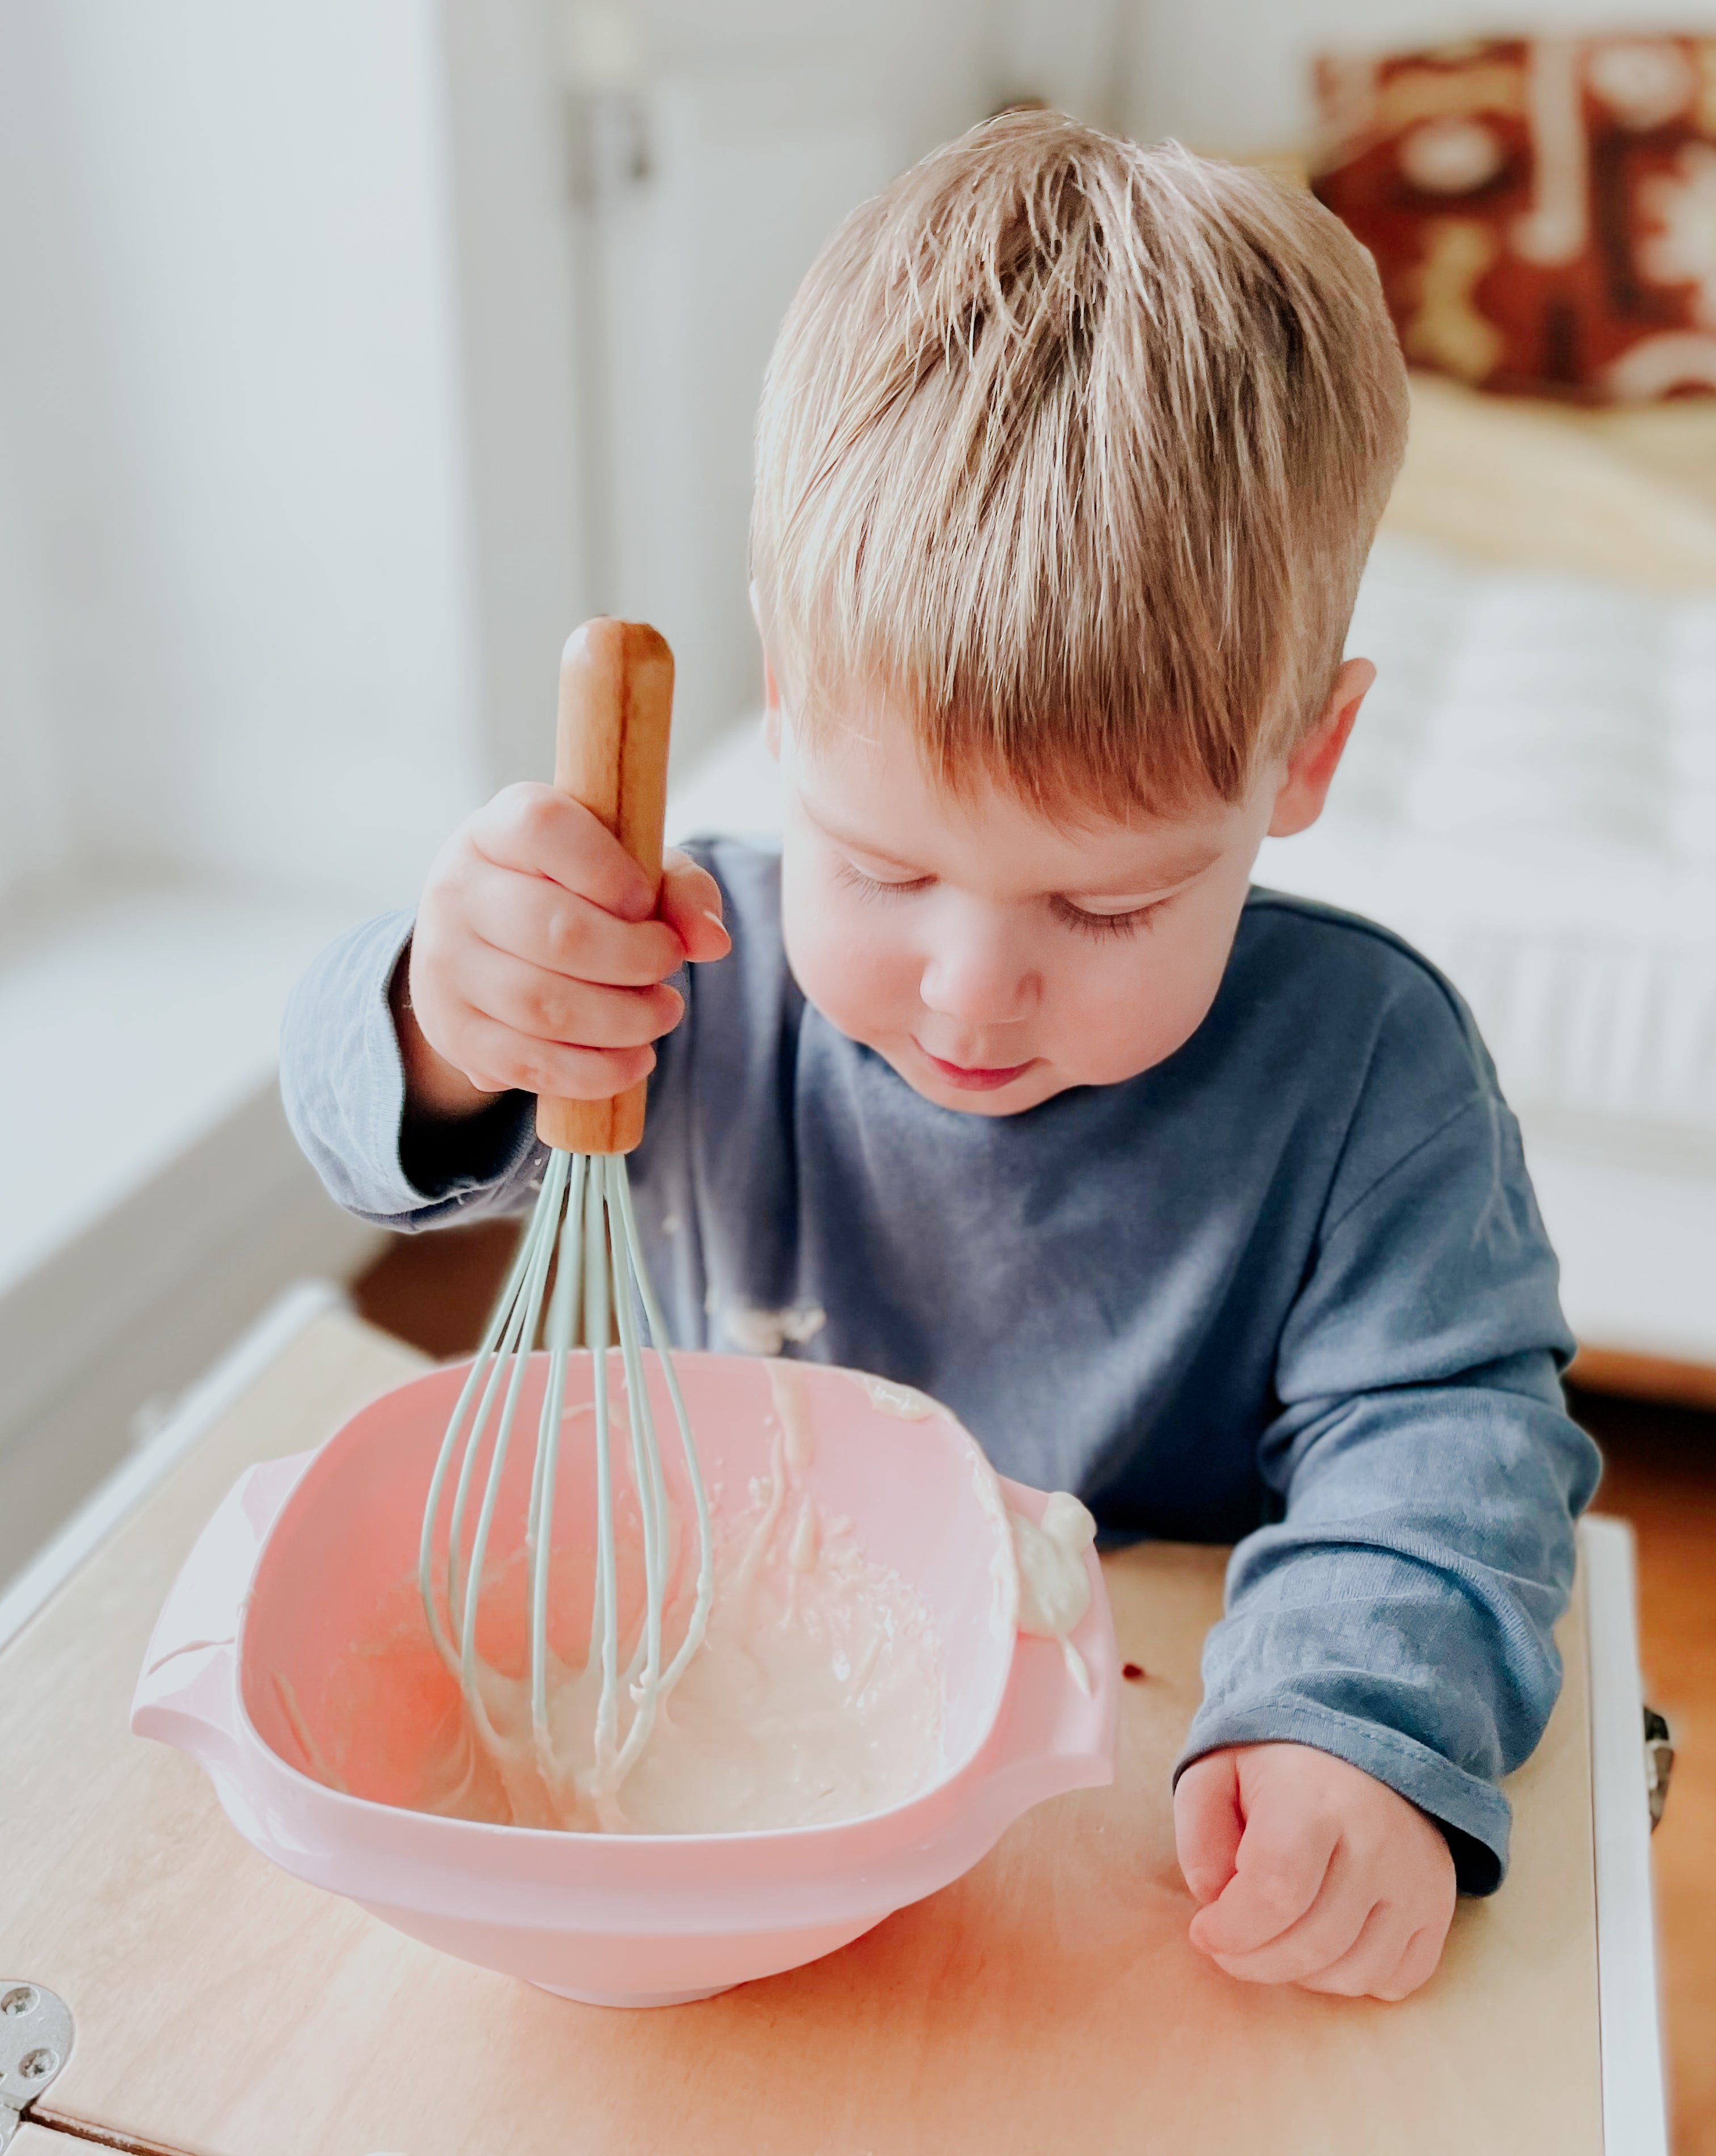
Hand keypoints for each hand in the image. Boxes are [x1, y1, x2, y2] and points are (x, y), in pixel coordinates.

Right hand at [395, 783, 730, 1117]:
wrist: (488, 947)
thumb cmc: (574, 895)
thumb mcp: (630, 871)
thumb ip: (680, 889)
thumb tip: (710, 941)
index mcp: (498, 829)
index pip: (543, 828)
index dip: (610, 871)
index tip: (645, 901)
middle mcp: (457, 890)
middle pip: (555, 932)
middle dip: (636, 959)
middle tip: (669, 967)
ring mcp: (446, 965)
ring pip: (543, 1006)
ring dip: (624, 1021)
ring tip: (662, 1013)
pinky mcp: (453, 1033)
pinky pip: (529, 1065)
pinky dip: (596, 1072)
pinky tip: (634, 1059)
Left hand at [1174, 1742, 1454, 2000]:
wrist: (1363, 1736)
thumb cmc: (1277, 1763)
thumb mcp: (1216, 1773)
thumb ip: (1199, 1834)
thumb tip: (1213, 1900)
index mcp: (1316, 1799)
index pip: (1276, 1892)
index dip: (1232, 1929)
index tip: (1204, 1931)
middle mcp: (1378, 1840)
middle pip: (1312, 1942)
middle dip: (1254, 1962)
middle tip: (1228, 1948)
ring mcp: (1417, 1877)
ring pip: (1354, 1971)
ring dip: (1301, 1973)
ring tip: (1275, 1939)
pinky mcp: (1440, 1904)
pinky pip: (1397, 1978)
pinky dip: (1353, 1977)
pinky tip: (1325, 1943)